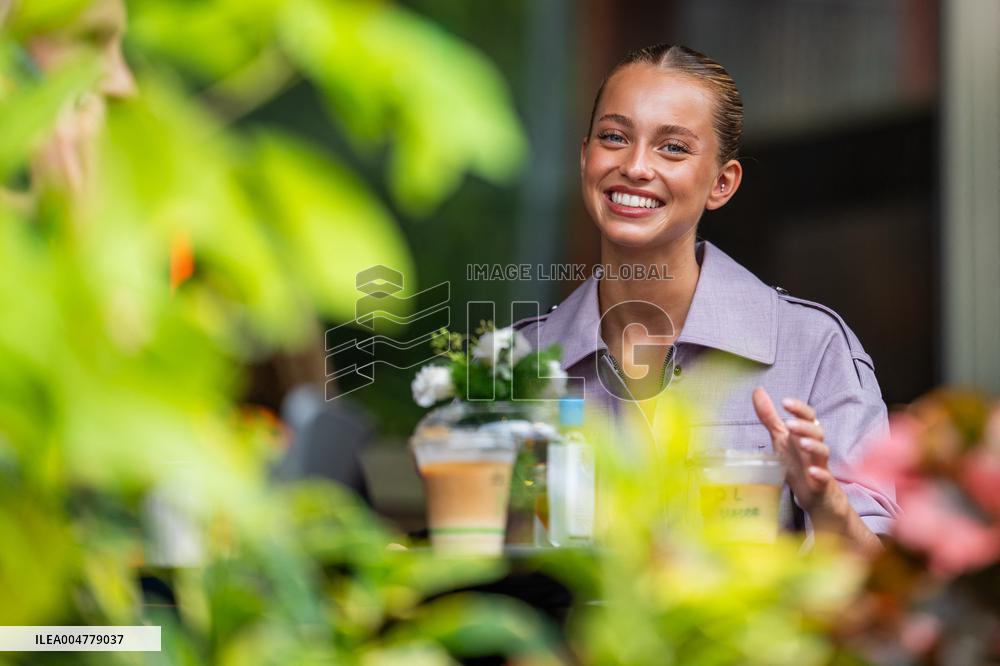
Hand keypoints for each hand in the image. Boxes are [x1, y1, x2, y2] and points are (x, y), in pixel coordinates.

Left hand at [751, 387, 849, 529]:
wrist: (815, 497)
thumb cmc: (798, 464)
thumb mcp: (781, 439)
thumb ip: (770, 417)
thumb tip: (758, 391)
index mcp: (806, 435)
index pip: (809, 417)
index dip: (799, 409)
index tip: (784, 402)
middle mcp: (815, 449)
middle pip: (818, 432)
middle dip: (805, 426)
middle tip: (789, 424)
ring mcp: (821, 467)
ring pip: (824, 453)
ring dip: (814, 446)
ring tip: (801, 443)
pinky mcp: (823, 486)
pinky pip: (826, 479)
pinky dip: (820, 474)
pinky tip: (812, 472)